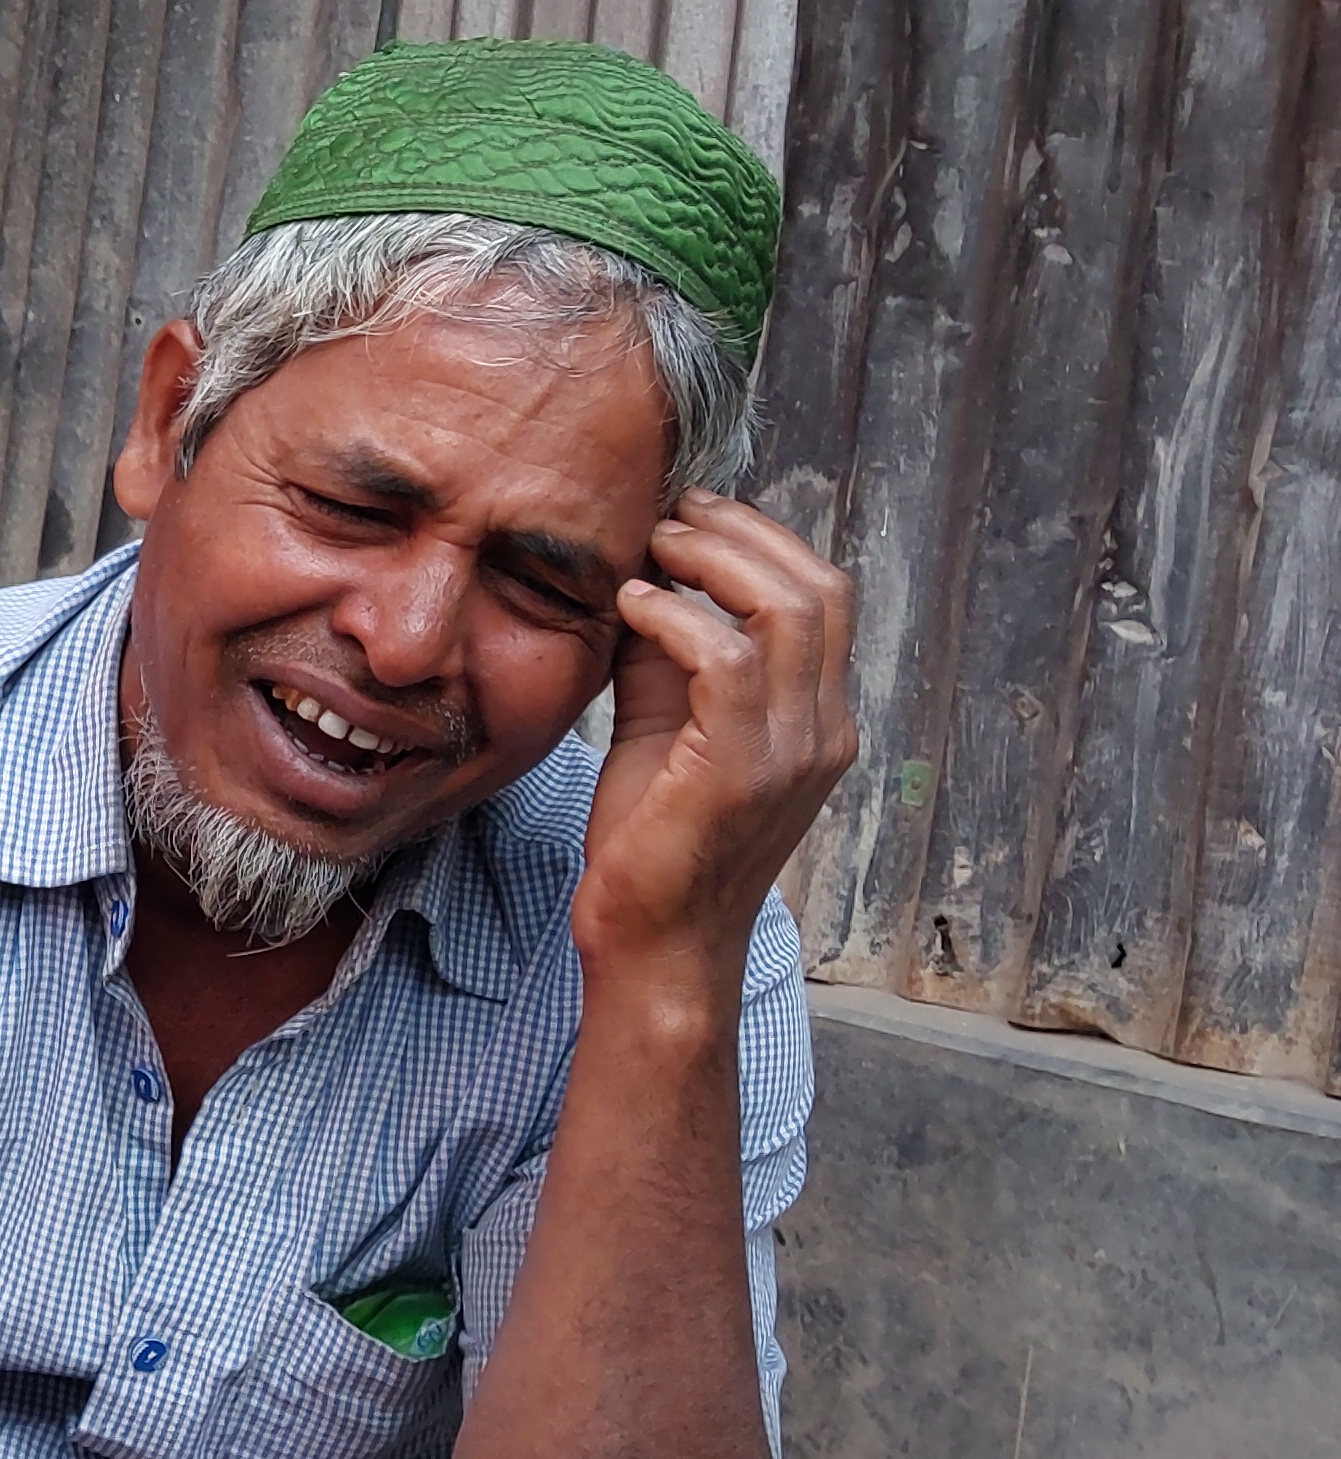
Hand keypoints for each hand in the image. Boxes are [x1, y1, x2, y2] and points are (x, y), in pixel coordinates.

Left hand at [576, 491, 857, 976]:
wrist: (653, 945)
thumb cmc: (652, 843)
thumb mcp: (663, 729)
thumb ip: (667, 661)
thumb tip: (646, 582)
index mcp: (818, 721)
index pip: (825, 599)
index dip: (763, 541)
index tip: (693, 515)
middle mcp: (826, 731)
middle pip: (822, 587)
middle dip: (746, 532)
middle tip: (674, 512)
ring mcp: (795, 751)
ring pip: (790, 610)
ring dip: (714, 561)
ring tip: (653, 549)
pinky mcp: (743, 769)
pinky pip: (732, 660)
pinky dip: (680, 617)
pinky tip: (633, 606)